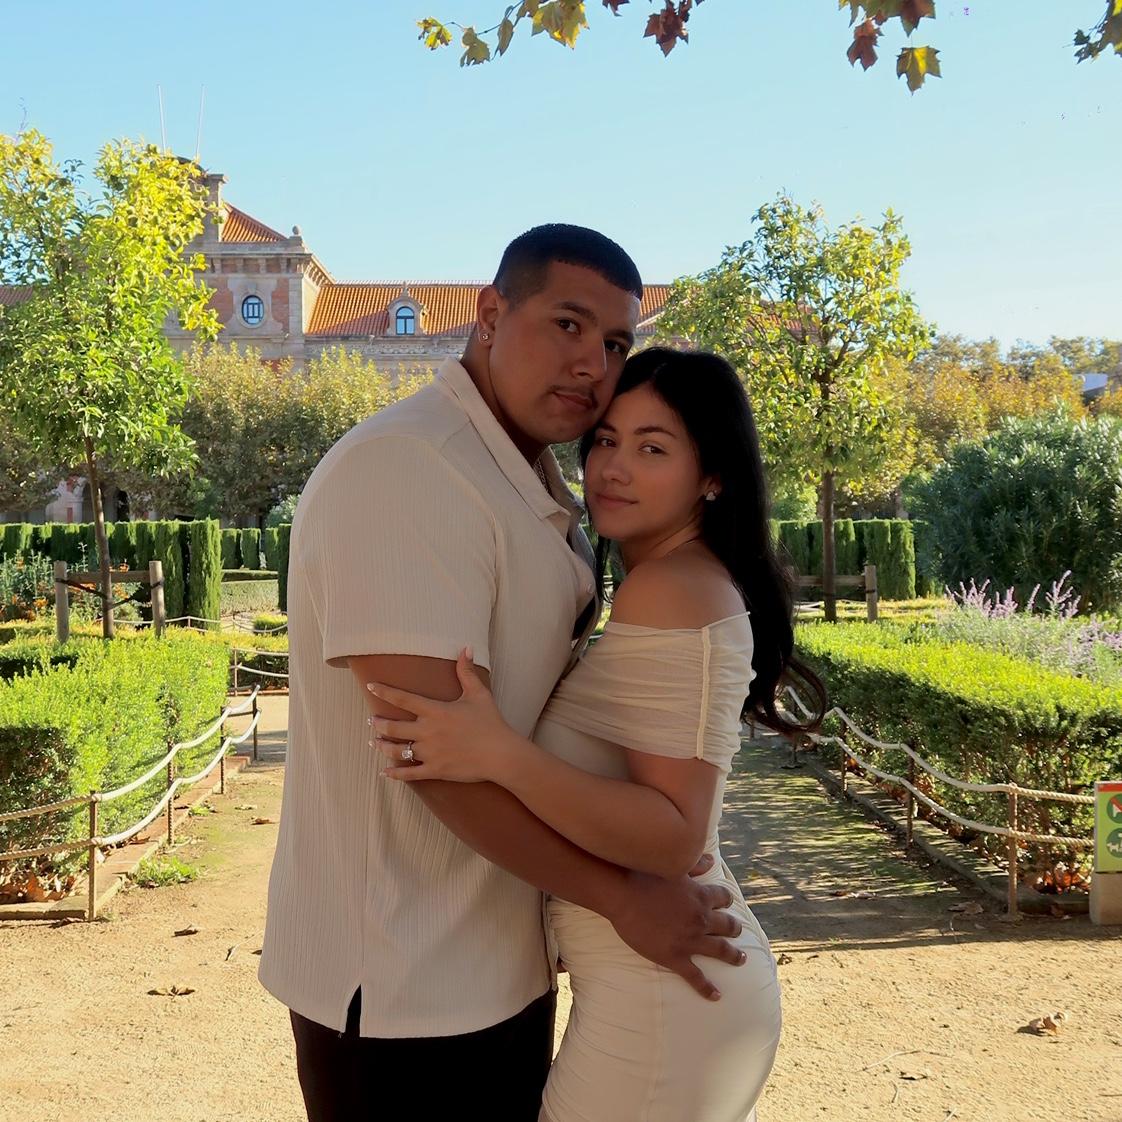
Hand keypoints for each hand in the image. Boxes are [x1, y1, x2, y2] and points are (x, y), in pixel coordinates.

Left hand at [368, 648, 514, 783]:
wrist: (501, 754)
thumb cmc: (490, 723)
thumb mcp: (479, 694)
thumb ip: (467, 672)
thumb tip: (466, 648)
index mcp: (435, 711)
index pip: (403, 699)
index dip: (384, 691)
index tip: (371, 686)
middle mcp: (428, 732)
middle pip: (393, 728)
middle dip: (378, 723)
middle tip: (371, 720)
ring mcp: (430, 753)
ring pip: (397, 751)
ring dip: (382, 746)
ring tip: (373, 742)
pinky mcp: (435, 770)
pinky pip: (409, 774)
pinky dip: (394, 774)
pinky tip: (384, 772)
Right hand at [607, 871, 743, 1001]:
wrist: (623, 894)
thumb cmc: (645, 874)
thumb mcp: (674, 866)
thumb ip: (696, 864)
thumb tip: (713, 860)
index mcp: (701, 896)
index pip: (723, 898)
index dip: (726, 900)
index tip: (727, 903)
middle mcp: (701, 919)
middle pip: (727, 925)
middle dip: (734, 928)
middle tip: (738, 931)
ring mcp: (690, 940)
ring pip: (720, 950)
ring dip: (733, 955)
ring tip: (741, 959)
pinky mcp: (675, 957)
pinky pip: (696, 976)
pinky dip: (707, 987)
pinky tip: (716, 995)